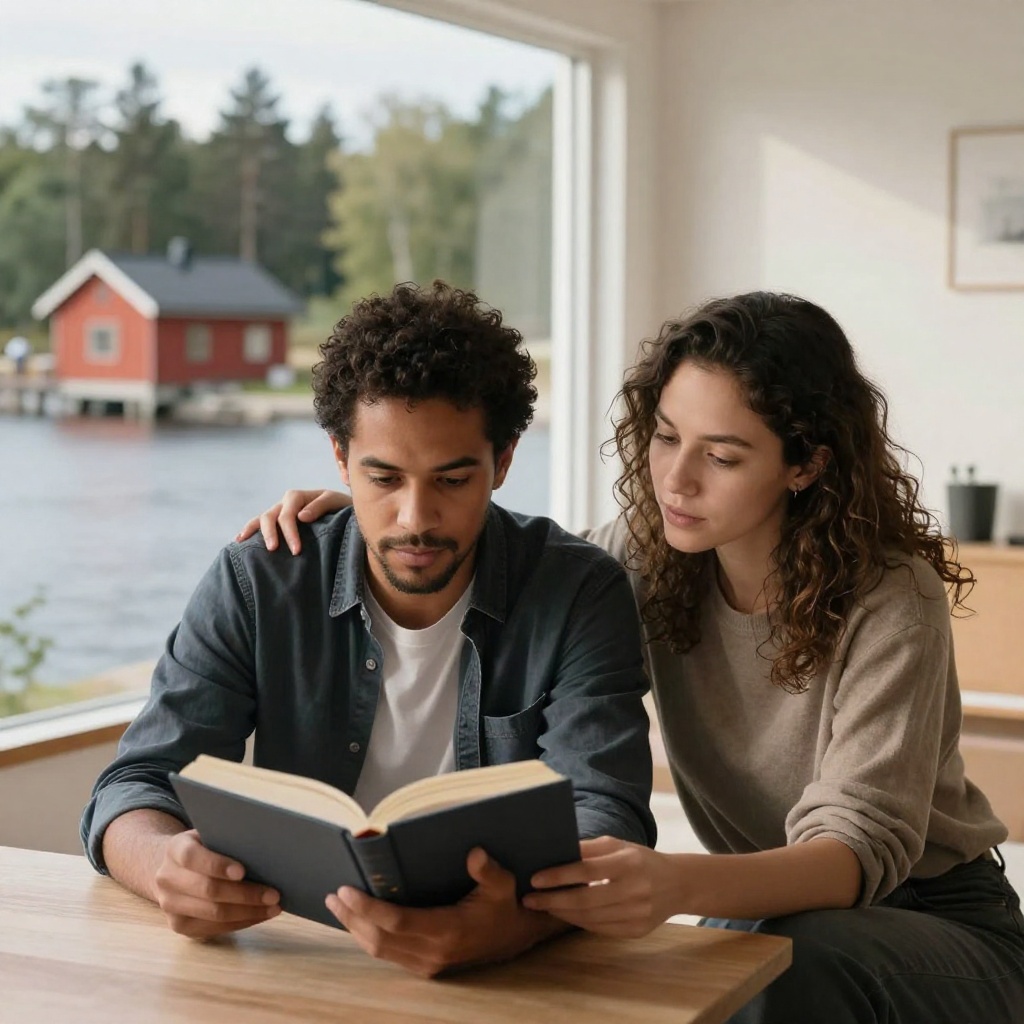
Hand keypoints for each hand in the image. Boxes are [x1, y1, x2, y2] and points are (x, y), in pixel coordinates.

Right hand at [152, 829, 281, 938]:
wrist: (177, 868)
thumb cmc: (206, 846)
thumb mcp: (211, 834)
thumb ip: (228, 838)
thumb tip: (266, 847)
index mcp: (175, 849)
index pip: (193, 857)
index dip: (217, 865)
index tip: (243, 871)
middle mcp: (167, 878)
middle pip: (208, 890)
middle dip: (245, 894)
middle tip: (274, 894)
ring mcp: (170, 905)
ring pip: (213, 913)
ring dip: (248, 912)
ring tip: (274, 907)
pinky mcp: (179, 926)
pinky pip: (214, 928)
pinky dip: (241, 922)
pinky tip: (260, 915)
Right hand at [235, 488, 349, 554]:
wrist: (345, 512)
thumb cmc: (341, 508)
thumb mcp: (336, 503)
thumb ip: (320, 506)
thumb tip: (301, 516)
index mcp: (298, 497)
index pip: (288, 514)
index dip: (290, 532)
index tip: (296, 551)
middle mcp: (285, 503)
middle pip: (270, 516)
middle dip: (271, 533)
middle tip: (274, 550)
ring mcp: (279, 512)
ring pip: (261, 519)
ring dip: (255, 532)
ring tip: (247, 546)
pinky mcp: (277, 522)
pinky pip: (258, 524)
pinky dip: (249, 530)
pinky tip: (239, 541)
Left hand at [325, 848, 564, 976]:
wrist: (515, 937)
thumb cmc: (505, 907)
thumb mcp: (503, 885)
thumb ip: (488, 871)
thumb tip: (474, 853)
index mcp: (447, 930)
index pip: (396, 922)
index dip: (368, 908)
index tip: (346, 890)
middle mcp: (433, 952)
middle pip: (380, 939)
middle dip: (353, 918)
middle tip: (334, 896)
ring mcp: (427, 963)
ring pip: (380, 950)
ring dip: (356, 929)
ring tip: (338, 907)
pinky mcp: (425, 966)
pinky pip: (389, 954)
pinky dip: (369, 938)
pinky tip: (359, 922)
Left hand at [522, 836, 680, 937]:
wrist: (677, 884)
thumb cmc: (640, 860)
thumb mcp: (618, 845)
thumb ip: (588, 849)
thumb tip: (555, 853)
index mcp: (628, 863)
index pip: (586, 870)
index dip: (559, 876)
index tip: (535, 878)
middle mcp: (634, 890)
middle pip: (585, 899)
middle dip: (552, 900)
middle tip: (529, 899)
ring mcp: (637, 914)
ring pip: (590, 918)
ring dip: (562, 913)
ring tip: (543, 906)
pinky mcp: (636, 931)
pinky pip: (599, 929)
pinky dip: (578, 922)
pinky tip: (565, 914)